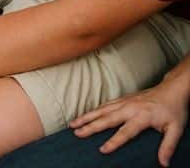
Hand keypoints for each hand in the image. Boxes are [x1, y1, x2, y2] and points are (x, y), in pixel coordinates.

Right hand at [70, 78, 188, 166]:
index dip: (114, 141)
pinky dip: (94, 110)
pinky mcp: (123, 98)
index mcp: (142, 116)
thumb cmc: (174, 110)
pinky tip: (86, 115)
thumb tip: (164, 164)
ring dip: (87, 116)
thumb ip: (168, 146)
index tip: (102, 149)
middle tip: (76, 133)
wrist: (172, 89)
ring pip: (102, 110)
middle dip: (90, 126)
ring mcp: (124, 101)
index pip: (125, 131)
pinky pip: (105, 104)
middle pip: (106, 119)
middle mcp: (129, 108)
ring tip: (73, 123)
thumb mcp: (176, 129)